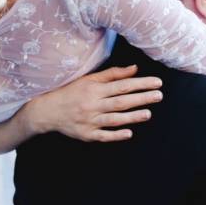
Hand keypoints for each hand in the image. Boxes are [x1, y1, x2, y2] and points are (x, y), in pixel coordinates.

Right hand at [21, 65, 162, 141]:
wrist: (46, 110)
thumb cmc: (70, 92)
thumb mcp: (88, 79)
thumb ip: (112, 74)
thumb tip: (135, 69)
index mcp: (93, 88)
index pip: (122, 85)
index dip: (140, 83)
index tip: (157, 82)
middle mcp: (92, 104)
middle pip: (120, 101)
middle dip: (141, 98)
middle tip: (159, 95)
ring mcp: (89, 120)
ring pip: (113, 119)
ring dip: (132, 116)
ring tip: (148, 114)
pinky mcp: (86, 134)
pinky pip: (103, 135)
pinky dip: (116, 134)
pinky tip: (129, 133)